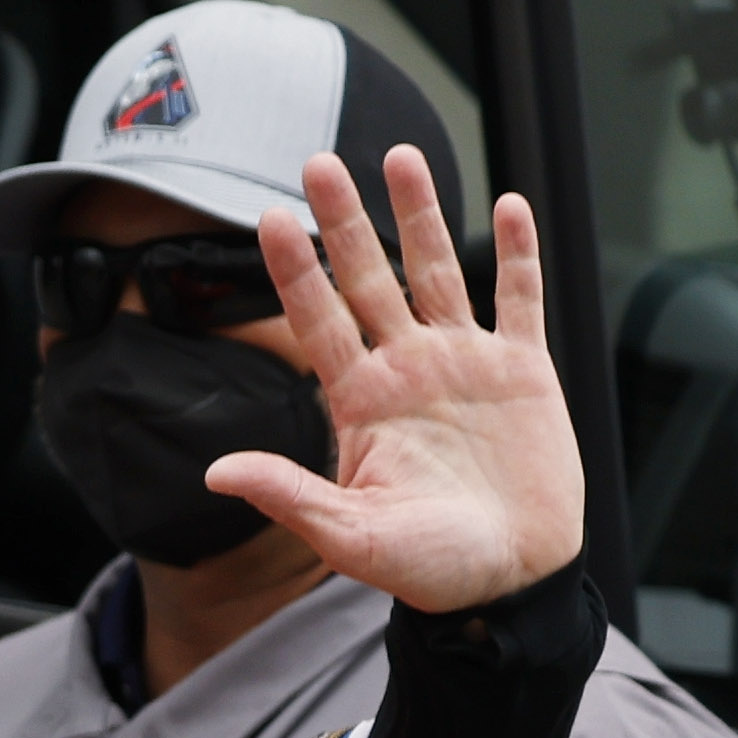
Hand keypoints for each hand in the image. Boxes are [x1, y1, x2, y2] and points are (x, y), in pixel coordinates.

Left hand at [208, 144, 581, 612]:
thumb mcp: (347, 535)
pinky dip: (517, 254)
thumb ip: (287, 496)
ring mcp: (465, 364)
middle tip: (318, 161)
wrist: (506, 581)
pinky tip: (509, 205)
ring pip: (438, 272)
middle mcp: (406, 370)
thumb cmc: (426, 567)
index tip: (265, 217)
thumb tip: (214, 475)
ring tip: (401, 156)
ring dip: (422, 215)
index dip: (291, 270)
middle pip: (369, 278)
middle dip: (344, 220)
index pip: (316, 320)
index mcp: (359, 402)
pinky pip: (520, 299)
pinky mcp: (524, 371)